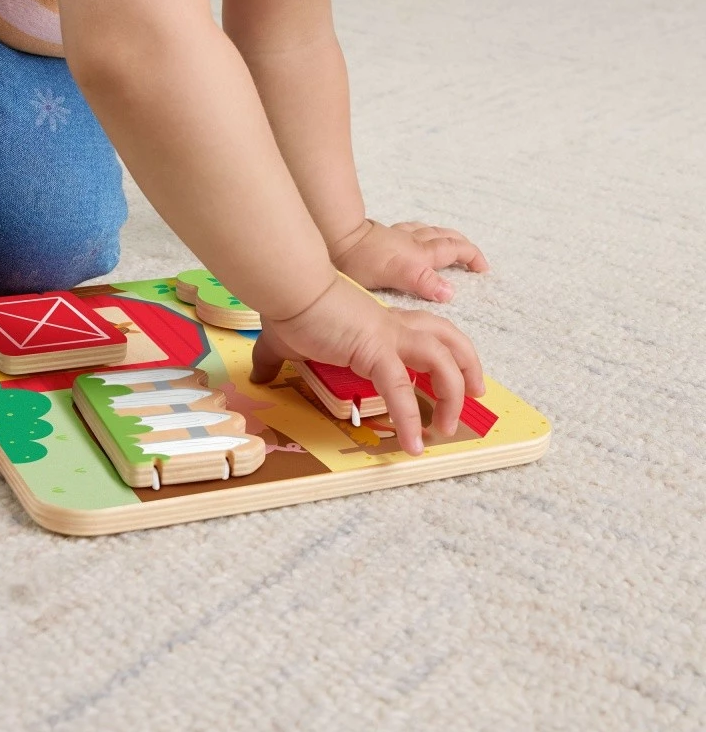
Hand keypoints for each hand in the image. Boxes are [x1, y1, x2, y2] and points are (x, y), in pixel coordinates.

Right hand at [251, 274, 484, 454]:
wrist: (289, 287)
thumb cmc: (289, 307)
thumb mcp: (284, 339)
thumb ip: (274, 359)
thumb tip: (257, 375)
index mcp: (379, 322)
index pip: (423, 332)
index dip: (440, 352)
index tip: (442, 380)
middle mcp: (392, 327)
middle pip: (449, 337)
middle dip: (468, 366)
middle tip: (475, 394)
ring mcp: (388, 337)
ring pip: (443, 359)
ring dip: (453, 395)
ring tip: (446, 428)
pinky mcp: (375, 351)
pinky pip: (401, 389)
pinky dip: (410, 419)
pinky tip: (412, 444)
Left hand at [330, 219, 488, 302]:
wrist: (332, 238)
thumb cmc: (357, 260)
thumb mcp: (392, 275)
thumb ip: (422, 282)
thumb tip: (450, 292)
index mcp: (418, 254)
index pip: (455, 250)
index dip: (472, 257)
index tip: (483, 270)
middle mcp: (412, 243)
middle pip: (446, 238)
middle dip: (463, 247)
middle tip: (473, 259)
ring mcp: (397, 237)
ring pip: (429, 231)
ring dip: (445, 237)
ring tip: (451, 245)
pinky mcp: (382, 235)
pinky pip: (409, 230)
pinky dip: (421, 233)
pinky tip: (414, 238)